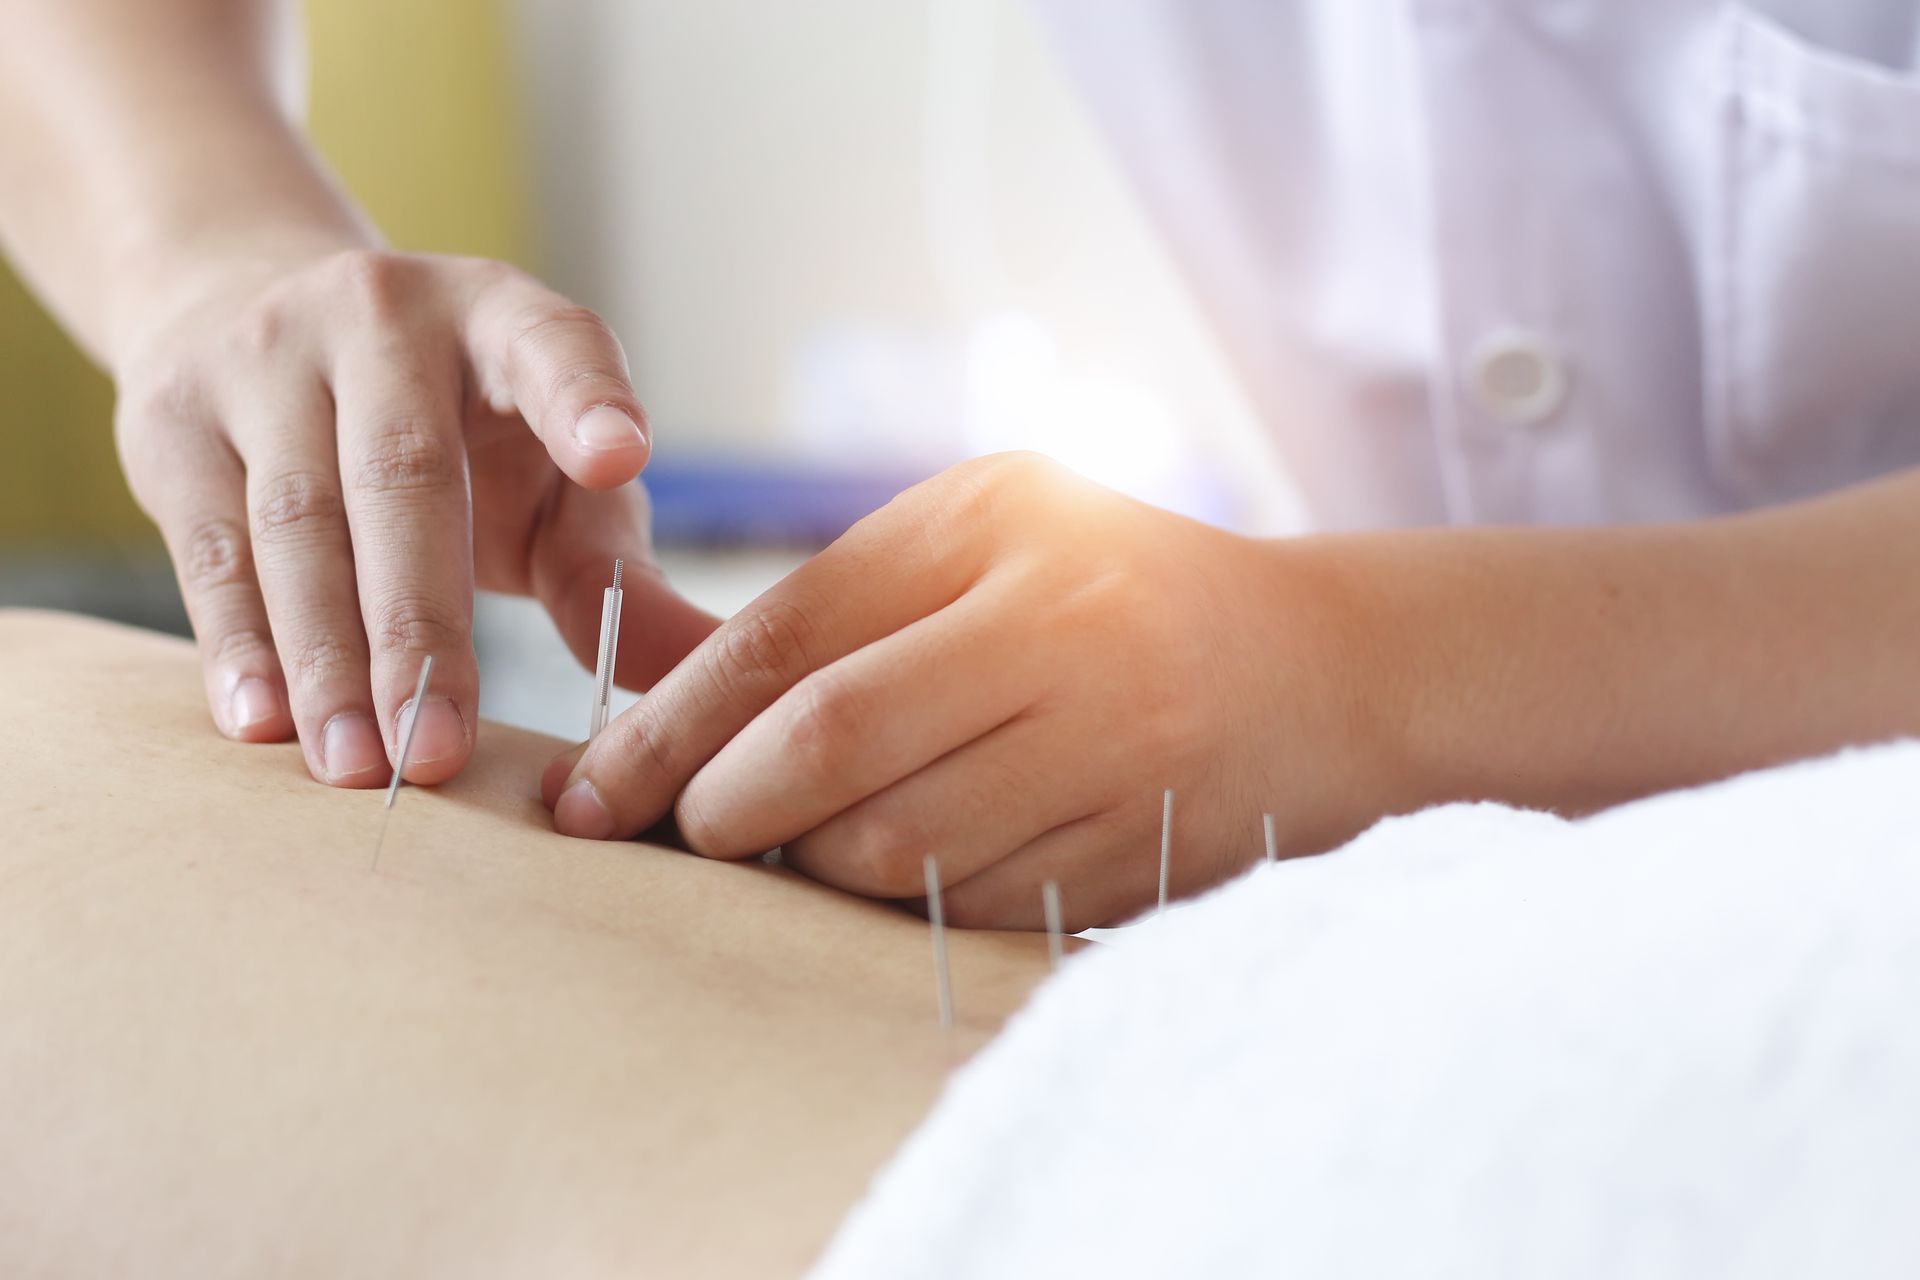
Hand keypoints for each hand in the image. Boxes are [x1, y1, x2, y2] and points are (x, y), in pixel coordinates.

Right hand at [114, 248, 717, 786]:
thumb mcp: (548, 485)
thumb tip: (706, 675)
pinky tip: (264, 721)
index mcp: (503, 320)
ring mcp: (269, 356)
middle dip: (422, 629)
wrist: (251, 317)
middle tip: (441, 753)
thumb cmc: (456, 438)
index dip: (585, 400)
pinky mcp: (176, 416)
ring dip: (328, 658)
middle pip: (405, 476)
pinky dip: (238, 641)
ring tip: (360, 768)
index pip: (553, 345)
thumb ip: (615, 578)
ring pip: (299, 521)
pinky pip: (210, 544)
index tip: (622, 461)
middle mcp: (384, 317)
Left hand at [540, 452, 1390, 928]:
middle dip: (722, 812)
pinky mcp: (1143, 849)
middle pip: (825, 750)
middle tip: (686, 834)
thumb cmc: (1117, 592)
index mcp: (994, 524)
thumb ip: (846, 605)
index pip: (786, 637)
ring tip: (798, 848)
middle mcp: (1056, 626)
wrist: (1326, 669)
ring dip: (810, 868)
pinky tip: (906, 871)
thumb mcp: (990, 539)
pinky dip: (906, 906)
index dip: (666, 729)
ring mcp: (1111, 745)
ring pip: (890, 850)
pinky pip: (967, 907)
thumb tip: (668, 714)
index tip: (587, 794)